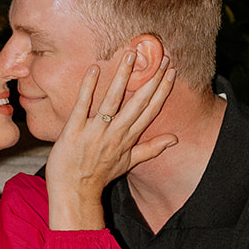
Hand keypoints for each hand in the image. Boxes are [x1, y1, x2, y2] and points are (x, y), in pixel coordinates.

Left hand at [44, 50, 176, 228]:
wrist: (74, 193)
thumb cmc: (99, 176)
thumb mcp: (129, 162)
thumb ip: (151, 149)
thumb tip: (174, 139)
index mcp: (128, 139)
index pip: (150, 110)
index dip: (163, 90)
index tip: (172, 71)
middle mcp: (115, 134)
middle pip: (138, 103)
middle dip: (151, 79)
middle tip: (162, 58)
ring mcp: (95, 132)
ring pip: (112, 100)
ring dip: (122, 77)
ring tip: (130, 55)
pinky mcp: (74, 131)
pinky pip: (82, 106)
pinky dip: (88, 88)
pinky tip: (94, 69)